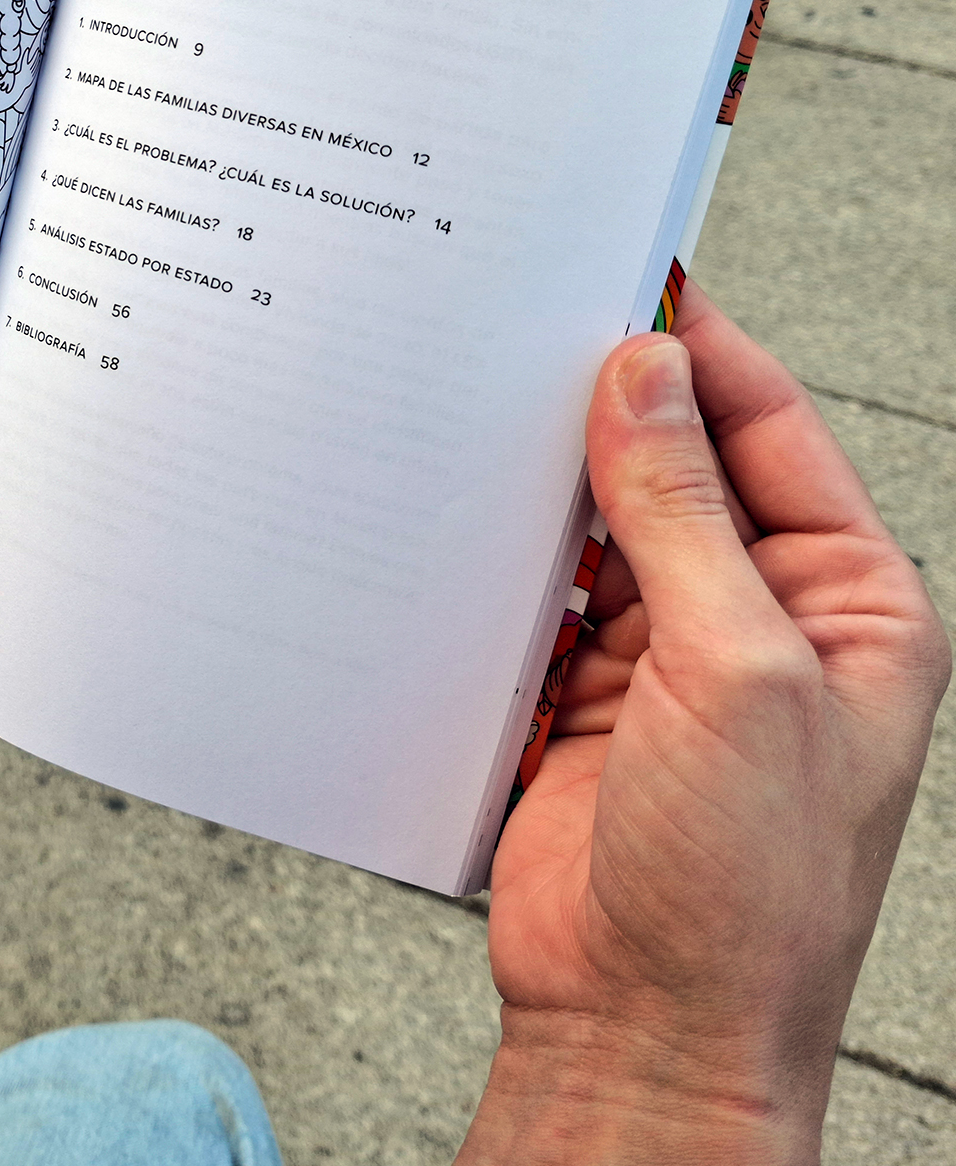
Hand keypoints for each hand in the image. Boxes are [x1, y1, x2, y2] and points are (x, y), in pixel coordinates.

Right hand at [463, 286, 949, 1163]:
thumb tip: (645, 373)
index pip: (768, 429)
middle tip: (528, 330)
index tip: (628, 280)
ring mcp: (664, 649)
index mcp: (845, 599)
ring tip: (479, 409)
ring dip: (547, 477)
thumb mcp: (734, 671)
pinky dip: (500, 548)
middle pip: (676, 462)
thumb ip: (683, 514)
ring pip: (597, 518)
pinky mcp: (580, 685)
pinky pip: (536, 584)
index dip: (701, 349)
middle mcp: (757, 612)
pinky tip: (461, 511)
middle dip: (609, 405)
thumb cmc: (743, 886)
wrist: (643, 1024)